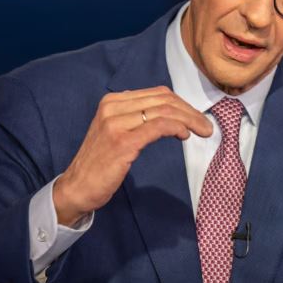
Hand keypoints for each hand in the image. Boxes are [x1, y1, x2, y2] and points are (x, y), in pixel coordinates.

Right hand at [53, 86, 212, 225]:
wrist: (76, 188)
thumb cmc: (100, 163)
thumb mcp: (116, 131)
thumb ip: (136, 118)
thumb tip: (170, 112)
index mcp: (112, 101)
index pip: (157, 94)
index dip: (182, 104)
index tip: (196, 117)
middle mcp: (112, 107)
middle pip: (163, 100)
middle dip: (190, 111)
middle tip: (206, 125)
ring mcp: (116, 123)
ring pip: (164, 111)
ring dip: (189, 120)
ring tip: (203, 130)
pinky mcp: (122, 141)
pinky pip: (158, 126)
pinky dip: (177, 127)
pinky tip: (184, 135)